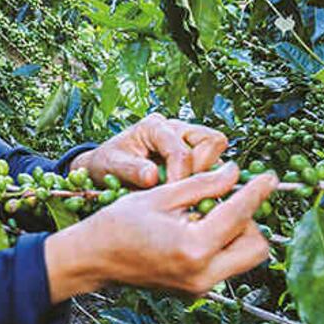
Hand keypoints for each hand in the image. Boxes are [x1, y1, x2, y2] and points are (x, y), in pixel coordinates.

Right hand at [43, 163, 276, 302]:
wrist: (93, 258)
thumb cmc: (118, 224)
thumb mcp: (161, 195)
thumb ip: (202, 184)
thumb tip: (233, 173)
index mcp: (193, 247)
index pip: (240, 215)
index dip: (257, 191)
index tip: (269, 177)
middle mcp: (203, 273)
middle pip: (256, 247)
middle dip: (250, 220)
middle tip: (229, 199)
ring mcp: (200, 286)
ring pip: (245, 258)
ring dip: (239, 233)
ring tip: (210, 213)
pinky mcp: (196, 289)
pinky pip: (226, 265)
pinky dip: (224, 244)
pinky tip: (199, 227)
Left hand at [70, 112, 228, 187]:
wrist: (105, 168)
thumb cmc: (107, 163)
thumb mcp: (111, 165)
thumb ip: (130, 170)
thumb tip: (152, 176)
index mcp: (154, 126)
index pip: (181, 150)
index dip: (181, 176)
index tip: (172, 196)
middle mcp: (176, 128)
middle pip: (212, 141)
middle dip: (201, 170)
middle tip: (181, 191)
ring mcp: (188, 140)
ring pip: (218, 152)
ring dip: (206, 175)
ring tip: (183, 193)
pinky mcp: (194, 154)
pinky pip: (214, 165)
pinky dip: (205, 181)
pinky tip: (187, 194)